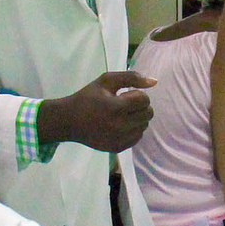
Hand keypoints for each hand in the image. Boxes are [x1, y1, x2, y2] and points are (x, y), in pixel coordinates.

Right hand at [37, 71, 155, 152]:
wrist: (69, 121)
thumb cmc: (88, 97)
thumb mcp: (106, 81)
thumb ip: (131, 77)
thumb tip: (154, 82)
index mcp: (116, 107)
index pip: (144, 99)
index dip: (137, 94)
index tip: (125, 94)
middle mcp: (119, 125)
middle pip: (148, 113)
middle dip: (140, 106)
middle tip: (125, 104)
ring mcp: (119, 139)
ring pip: (144, 126)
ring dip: (137, 117)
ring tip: (122, 114)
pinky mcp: (117, 148)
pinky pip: (137, 137)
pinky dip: (133, 129)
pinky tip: (120, 125)